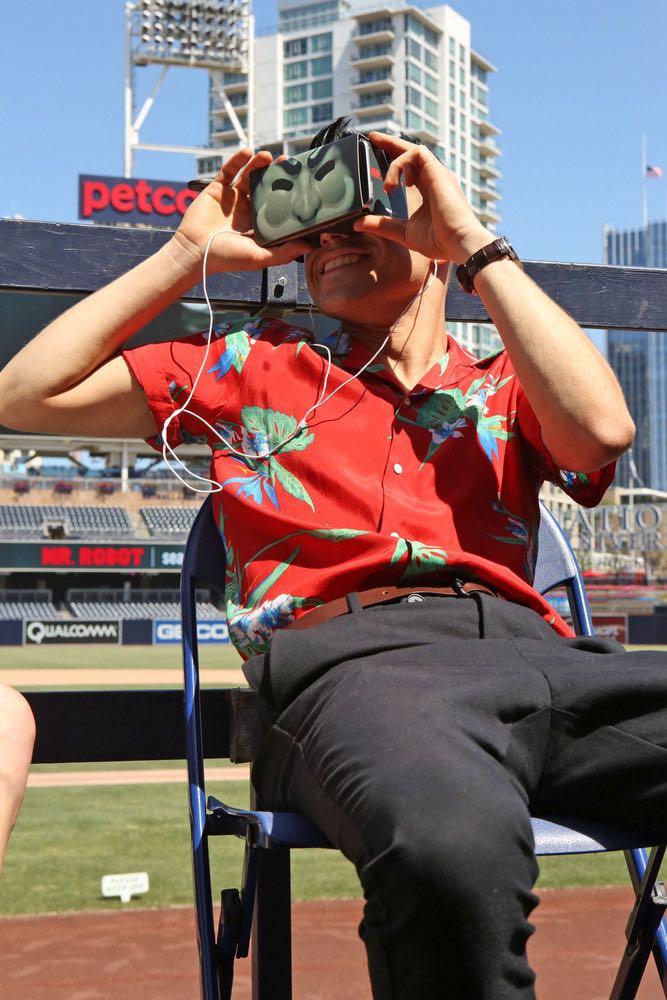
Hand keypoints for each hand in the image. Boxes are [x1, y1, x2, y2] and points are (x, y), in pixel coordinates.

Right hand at [168, 148, 312, 277]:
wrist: (195, 252)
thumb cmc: (226, 258)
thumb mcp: (260, 257)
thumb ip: (285, 251)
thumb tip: (311, 247)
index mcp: (258, 224)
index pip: (277, 204)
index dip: (288, 193)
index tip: (300, 181)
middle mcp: (246, 209)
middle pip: (264, 186)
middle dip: (275, 174)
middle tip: (287, 162)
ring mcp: (231, 198)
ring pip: (247, 176)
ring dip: (258, 164)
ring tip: (267, 155)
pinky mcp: (216, 189)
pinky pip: (227, 171)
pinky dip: (237, 160)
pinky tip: (246, 152)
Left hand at [352, 132, 493, 263]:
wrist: (458, 243)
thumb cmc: (438, 241)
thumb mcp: (403, 232)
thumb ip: (382, 225)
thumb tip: (358, 224)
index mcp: (428, 190)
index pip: (410, 167)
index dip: (394, 158)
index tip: (377, 152)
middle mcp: (434, 178)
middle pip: (412, 152)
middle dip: (391, 143)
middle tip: (372, 137)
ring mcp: (437, 173)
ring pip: (413, 151)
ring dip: (395, 163)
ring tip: (388, 185)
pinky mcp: (438, 171)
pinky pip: (416, 154)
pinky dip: (400, 165)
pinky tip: (394, 183)